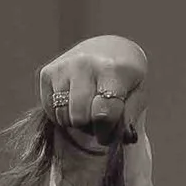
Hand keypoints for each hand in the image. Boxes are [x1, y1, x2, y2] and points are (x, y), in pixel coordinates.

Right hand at [38, 35, 148, 151]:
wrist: (109, 48)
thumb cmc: (126, 77)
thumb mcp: (139, 93)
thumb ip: (130, 116)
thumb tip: (124, 137)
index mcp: (112, 69)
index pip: (103, 114)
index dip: (106, 132)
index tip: (109, 134)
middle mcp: (84, 64)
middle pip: (79, 117)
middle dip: (90, 127)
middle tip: (99, 121)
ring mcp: (62, 67)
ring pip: (63, 115)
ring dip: (76, 122)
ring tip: (88, 111)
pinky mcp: (47, 72)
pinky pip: (50, 110)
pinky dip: (63, 115)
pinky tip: (75, 103)